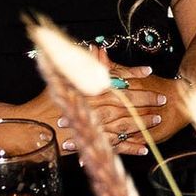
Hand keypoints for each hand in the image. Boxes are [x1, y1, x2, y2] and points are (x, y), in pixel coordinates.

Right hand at [25, 65, 168, 158]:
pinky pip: (116, 146)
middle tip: (162, 100)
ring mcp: (96, 126)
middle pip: (128, 103)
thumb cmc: (47, 100)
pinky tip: (144, 148)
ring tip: (157, 121)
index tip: (151, 75)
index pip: (122, 83)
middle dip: (147, 101)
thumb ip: (83, 63)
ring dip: (143, 124)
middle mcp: (97, 107)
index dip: (139, 80)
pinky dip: (131, 148)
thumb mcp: (64, 76)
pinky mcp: (93, 142)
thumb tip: (96, 47)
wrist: (33, 124)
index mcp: (93, 89)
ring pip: (126, 124)